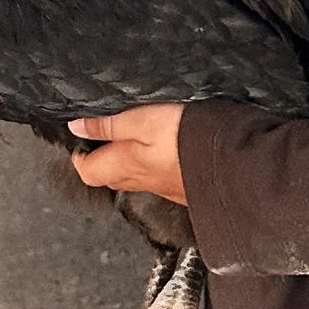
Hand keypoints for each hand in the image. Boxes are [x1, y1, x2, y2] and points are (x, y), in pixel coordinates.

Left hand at [68, 105, 186, 205]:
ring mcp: (166, 188)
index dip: (80, 156)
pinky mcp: (186, 188)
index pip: (88, 170)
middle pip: (111, 178)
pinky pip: (161, 181)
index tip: (82, 140)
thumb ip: (108, 125)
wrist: (233, 163)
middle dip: (103, 162)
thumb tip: (76, 127)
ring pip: (136, 180)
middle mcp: (142, 181)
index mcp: (125, 164)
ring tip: (134, 143)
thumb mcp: (140, 119)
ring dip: (130, 165)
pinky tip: (167, 156)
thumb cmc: (185, 137)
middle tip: (104, 140)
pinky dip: (156, 169)